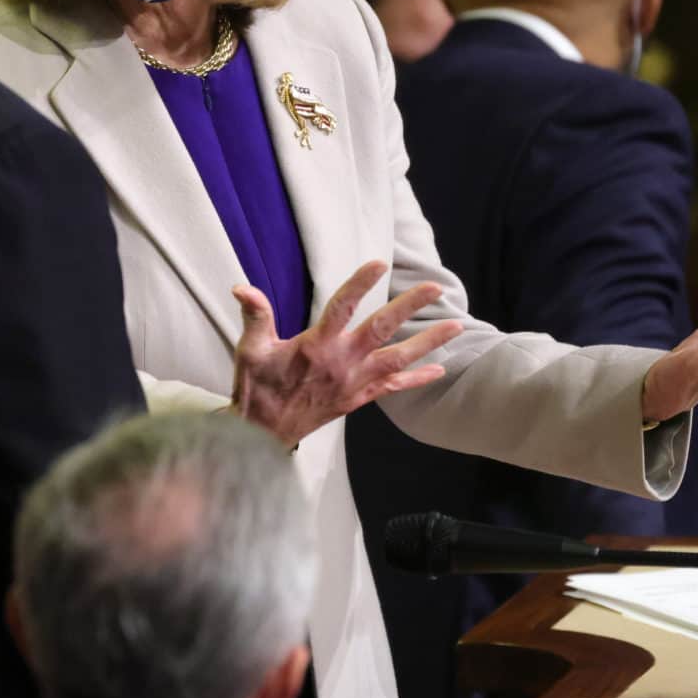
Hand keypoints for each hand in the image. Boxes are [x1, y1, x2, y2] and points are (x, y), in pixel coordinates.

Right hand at [230, 260, 463, 447]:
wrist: (262, 435)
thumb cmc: (256, 388)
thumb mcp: (250, 350)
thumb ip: (255, 316)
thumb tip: (241, 286)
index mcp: (316, 347)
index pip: (342, 307)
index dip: (360, 284)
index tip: (379, 263)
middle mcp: (342, 363)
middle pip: (382, 330)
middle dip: (411, 307)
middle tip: (436, 288)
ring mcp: (354, 383)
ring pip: (398, 359)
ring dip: (429, 342)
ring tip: (456, 326)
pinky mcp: (357, 399)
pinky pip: (392, 387)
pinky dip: (416, 379)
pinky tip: (439, 370)